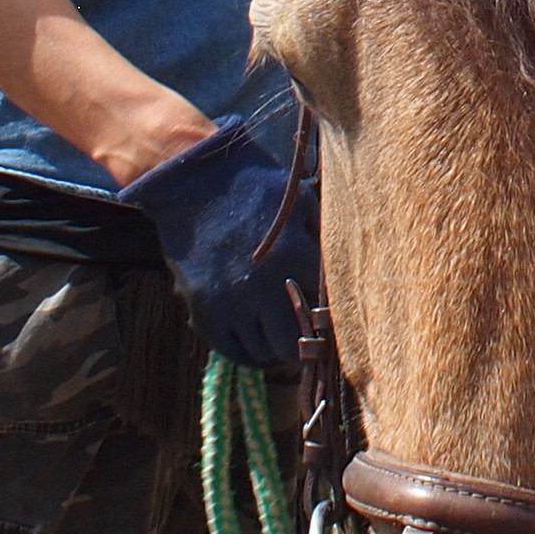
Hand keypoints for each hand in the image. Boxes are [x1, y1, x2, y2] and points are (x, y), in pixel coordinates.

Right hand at [119, 84, 316, 367]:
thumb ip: (323, 239)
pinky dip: (246, 351)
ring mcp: (229, 302)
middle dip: (304, 345)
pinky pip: (230, 350)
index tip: (329, 319)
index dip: (330, 321)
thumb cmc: (254, 185)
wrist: (193, 181)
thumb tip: (342, 273)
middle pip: (293, 346)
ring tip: (279, 332)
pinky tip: (255, 337)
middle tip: (306, 335)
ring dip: (275, 347)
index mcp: (293, 257)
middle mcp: (262, 287)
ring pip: (262, 352)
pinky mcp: (203, 309)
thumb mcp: (300, 200)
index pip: (325, 313)